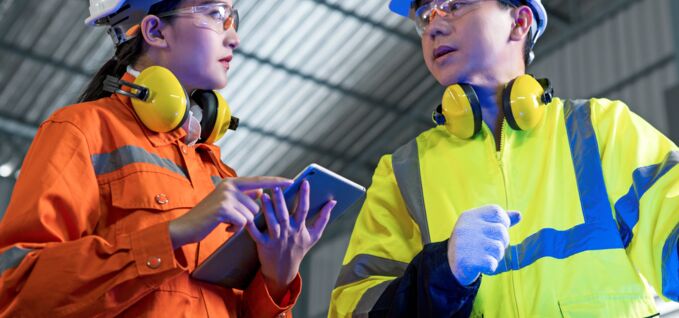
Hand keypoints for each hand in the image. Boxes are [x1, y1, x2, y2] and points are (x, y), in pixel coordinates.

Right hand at [168, 176, 291, 249]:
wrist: (186, 227)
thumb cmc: (208, 217)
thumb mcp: (226, 202)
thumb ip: (243, 196)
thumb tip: (260, 192)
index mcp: (232, 182)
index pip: (260, 181)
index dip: (276, 182)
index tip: (292, 182)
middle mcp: (230, 186)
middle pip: (257, 205)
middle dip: (248, 217)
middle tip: (232, 221)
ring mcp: (226, 196)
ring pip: (251, 215)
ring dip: (241, 224)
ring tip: (227, 223)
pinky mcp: (223, 209)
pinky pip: (243, 222)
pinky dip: (236, 229)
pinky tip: (225, 228)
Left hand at [245, 180, 335, 298]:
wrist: (284, 270)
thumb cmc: (299, 249)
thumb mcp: (314, 235)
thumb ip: (324, 218)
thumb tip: (333, 202)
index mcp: (300, 228)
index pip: (304, 209)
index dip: (305, 196)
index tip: (305, 182)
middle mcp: (288, 232)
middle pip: (285, 214)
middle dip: (281, 201)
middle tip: (277, 187)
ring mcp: (276, 239)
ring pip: (271, 222)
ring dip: (268, 209)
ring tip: (264, 195)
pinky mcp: (263, 244)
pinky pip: (256, 234)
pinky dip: (252, 227)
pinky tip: (248, 216)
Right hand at [447, 205, 520, 285]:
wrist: (450, 265)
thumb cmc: (471, 243)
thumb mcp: (481, 227)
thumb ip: (499, 221)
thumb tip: (519, 215)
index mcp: (469, 216)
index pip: (496, 211)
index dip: (503, 221)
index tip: (496, 231)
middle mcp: (467, 227)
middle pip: (501, 231)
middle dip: (501, 242)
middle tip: (489, 247)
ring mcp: (466, 243)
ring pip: (499, 248)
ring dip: (496, 256)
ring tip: (484, 256)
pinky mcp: (467, 260)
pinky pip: (492, 263)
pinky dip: (490, 267)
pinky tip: (481, 265)